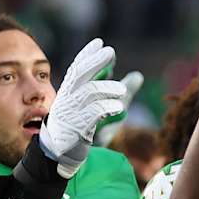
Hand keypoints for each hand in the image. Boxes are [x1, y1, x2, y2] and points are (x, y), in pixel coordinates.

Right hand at [40, 38, 123, 177]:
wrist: (60, 155)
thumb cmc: (82, 128)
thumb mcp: (102, 108)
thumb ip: (119, 93)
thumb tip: (138, 75)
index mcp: (70, 91)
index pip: (77, 67)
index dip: (87, 54)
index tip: (100, 42)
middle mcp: (68, 98)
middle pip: (80, 74)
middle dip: (95, 62)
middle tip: (110, 52)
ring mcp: (71, 112)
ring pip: (88, 93)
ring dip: (106, 88)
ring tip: (122, 90)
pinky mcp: (77, 128)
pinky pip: (92, 114)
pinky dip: (106, 109)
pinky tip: (120, 108)